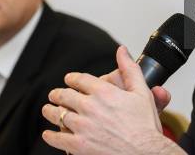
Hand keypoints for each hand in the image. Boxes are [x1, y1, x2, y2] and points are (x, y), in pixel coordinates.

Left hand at [42, 46, 185, 154]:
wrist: (146, 153)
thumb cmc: (145, 126)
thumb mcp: (142, 92)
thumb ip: (130, 69)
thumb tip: (122, 51)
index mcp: (104, 92)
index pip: (80, 79)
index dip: (72, 78)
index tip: (69, 80)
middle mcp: (90, 107)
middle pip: (65, 96)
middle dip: (58, 94)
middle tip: (54, 95)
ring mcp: (82, 127)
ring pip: (59, 115)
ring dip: (51, 111)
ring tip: (48, 110)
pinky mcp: (79, 146)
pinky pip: (58, 139)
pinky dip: (50, 136)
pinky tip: (48, 134)